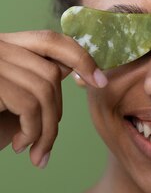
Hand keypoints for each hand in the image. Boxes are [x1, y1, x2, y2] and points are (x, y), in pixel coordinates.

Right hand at [0, 30, 107, 167]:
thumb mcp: (7, 98)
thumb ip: (33, 86)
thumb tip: (76, 78)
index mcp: (4, 46)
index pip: (51, 40)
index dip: (80, 57)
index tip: (99, 80)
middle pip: (50, 74)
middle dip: (56, 114)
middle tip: (46, 146)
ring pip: (45, 91)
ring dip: (47, 129)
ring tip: (36, 152)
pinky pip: (29, 105)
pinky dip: (33, 131)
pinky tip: (21, 146)